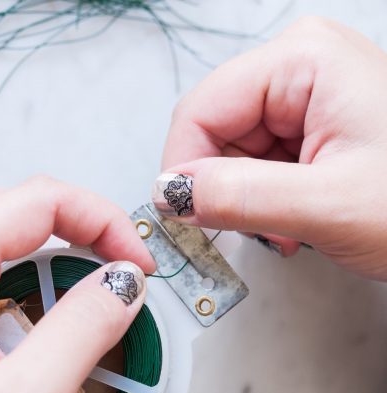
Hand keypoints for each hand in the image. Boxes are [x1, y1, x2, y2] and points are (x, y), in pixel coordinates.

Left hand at [0, 177, 154, 392]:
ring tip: (65, 294)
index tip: (133, 257)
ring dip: (26, 253)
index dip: (96, 217)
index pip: (30, 201)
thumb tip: (120, 283)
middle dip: (49, 217)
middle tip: (93, 249)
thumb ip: (82, 328)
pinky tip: (31, 330)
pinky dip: (6, 289)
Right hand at [153, 17, 386, 280]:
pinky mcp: (310, 122)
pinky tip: (295, 214)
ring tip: (288, 224)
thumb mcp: (328, 205)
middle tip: (253, 227)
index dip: (183, 166)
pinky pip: (256, 159)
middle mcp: (300, 67)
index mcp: (304, 59)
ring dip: (246, 197)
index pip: (201, 109)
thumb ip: (239, 196)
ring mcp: (306, 95)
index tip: (181, 214)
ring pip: (231, 150)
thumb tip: (169, 191)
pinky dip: (265, 196)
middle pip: (214, 129)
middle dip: (223, 186)